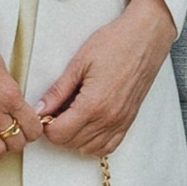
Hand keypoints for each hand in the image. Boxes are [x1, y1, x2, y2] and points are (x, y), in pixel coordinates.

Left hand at [38, 0, 177, 157]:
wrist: (146, 37)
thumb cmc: (115, 43)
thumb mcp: (79, 63)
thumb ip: (58, 90)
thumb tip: (40, 108)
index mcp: (93, 104)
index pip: (59, 133)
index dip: (46, 124)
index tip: (46, 110)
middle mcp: (108, 118)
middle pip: (71, 143)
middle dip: (58, 129)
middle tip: (57, 109)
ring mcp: (121, 122)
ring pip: (88, 148)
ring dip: (74, 137)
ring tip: (71, 115)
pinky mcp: (129, 121)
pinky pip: (108, 147)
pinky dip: (94, 142)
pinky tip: (88, 124)